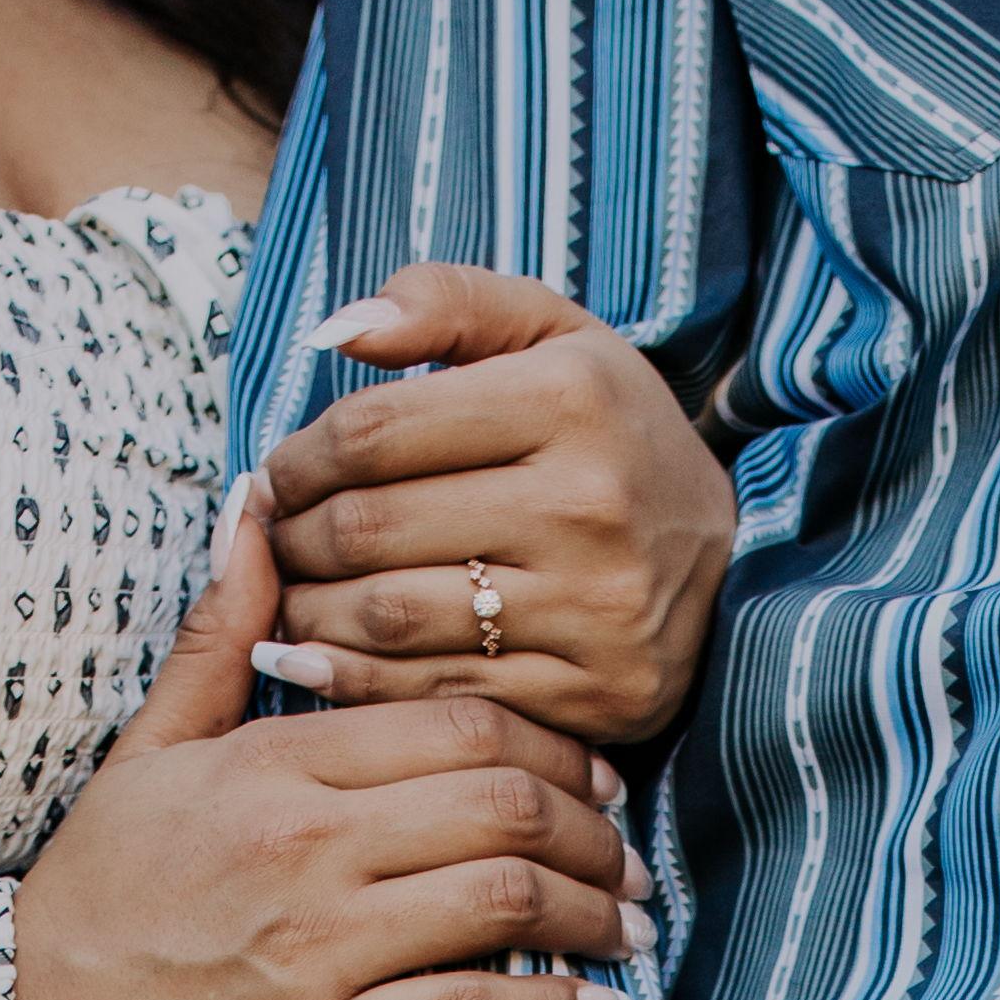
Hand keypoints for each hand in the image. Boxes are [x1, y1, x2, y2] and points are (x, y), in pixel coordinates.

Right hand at [12, 505, 655, 999]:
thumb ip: (221, 631)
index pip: (462, 723)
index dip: (555, 746)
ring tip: (631, 934)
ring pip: (507, 902)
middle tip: (634, 860)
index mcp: (279, 762)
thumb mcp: (149, 748)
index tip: (598, 778)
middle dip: (598, 833)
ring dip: (594, 919)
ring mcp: (320, 950)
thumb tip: (262, 504)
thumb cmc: (93, 897)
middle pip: (506, 805)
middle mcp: (310, 846)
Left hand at [246, 266, 740, 753]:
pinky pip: (436, 695)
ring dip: (309, 613)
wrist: (727, 553)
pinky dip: (356, 684)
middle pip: (372, 529)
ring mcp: (594, 610)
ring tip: (289, 596)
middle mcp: (589, 506)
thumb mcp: (549, 335)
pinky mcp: (595, 695)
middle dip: (293, 538)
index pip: (376, 431)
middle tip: (272, 542)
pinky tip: (319, 661)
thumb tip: (337, 332)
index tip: (275, 475)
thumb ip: (446, 303)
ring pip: (391, 619)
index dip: (299, 456)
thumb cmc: (609, 431)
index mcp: (571, 400)